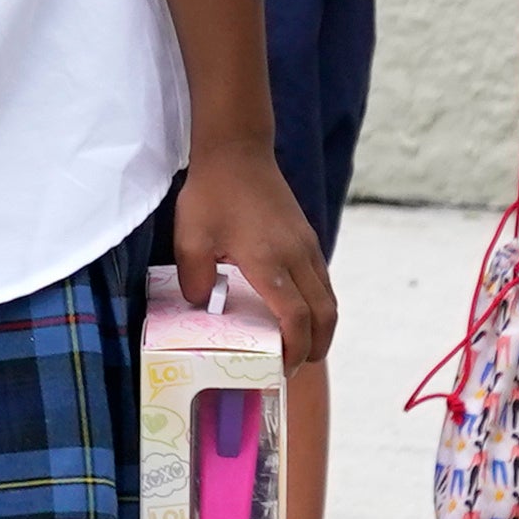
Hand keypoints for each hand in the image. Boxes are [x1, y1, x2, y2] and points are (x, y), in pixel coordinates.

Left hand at [173, 150, 335, 369]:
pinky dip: (318, 305)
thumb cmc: (211, 194)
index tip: (281, 367)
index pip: (295, 317)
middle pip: (324, 314)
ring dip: (321, 327)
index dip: (293, 348)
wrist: (238, 152)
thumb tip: (202, 305)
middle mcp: (297, 257)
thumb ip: (193, 278)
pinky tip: (298, 312)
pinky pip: (322, 281)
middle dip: (315, 347)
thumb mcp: (189, 237)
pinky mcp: (307, 238)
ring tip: (300, 346)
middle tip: (294, 366)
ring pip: (328, 298)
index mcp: (269, 261)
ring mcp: (307, 247)